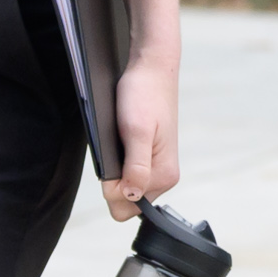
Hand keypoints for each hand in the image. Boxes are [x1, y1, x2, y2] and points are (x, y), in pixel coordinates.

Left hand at [108, 48, 180, 219]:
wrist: (152, 68)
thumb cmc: (144, 94)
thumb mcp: (136, 131)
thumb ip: (135, 168)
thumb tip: (130, 196)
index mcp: (164, 175)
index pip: (127, 208)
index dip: (112, 189)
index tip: (115, 160)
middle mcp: (164, 176)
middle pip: (125, 201)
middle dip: (113, 181)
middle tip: (117, 148)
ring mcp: (157, 167)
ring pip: (124, 187)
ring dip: (116, 169)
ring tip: (121, 140)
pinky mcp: (150, 156)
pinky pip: (127, 173)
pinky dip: (118, 160)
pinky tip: (123, 138)